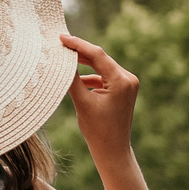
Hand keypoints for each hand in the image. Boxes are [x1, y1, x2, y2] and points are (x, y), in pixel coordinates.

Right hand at [61, 34, 140, 158]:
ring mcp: (127, 84)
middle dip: (80, 52)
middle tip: (60, 44)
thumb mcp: (82, 102)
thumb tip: (62, 60)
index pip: (97, 55)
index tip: (62, 37)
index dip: (78, 44)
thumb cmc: (98, 131)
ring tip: (65, 58)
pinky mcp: (123, 90)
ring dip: (84, 63)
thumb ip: (72, 79)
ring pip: (102, 66)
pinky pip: (104, 77)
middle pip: (100, 58)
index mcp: (121, 81)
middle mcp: (128, 79)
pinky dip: (90, 76)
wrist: (113, 151)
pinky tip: (75, 77)